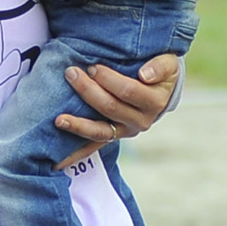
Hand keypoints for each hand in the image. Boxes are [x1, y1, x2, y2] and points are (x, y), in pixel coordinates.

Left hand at [53, 53, 179, 170]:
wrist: (159, 89)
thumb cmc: (159, 72)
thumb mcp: (168, 64)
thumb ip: (161, 67)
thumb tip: (145, 75)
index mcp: (154, 102)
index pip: (128, 91)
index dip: (109, 79)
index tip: (93, 66)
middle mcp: (140, 121)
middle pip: (110, 108)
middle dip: (88, 90)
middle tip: (71, 73)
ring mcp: (125, 132)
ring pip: (100, 131)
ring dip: (78, 125)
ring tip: (59, 119)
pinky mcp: (112, 137)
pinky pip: (93, 146)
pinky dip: (76, 153)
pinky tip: (58, 161)